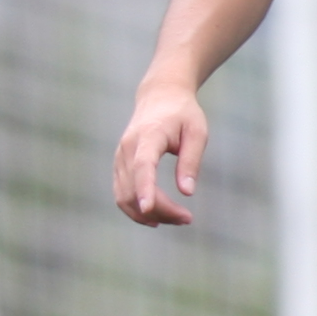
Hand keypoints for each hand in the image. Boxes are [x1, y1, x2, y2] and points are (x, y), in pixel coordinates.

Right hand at [114, 81, 208, 226]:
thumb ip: (191, 162)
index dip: (144, 188)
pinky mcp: (119, 165)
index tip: (148, 209)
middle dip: (159, 210)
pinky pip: (121, 193)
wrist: (159, 96)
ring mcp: (119, 157)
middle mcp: (127, 148)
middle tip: (187, 219)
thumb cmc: (183, 114)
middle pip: (134, 188)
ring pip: (124, 196)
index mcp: (148, 136)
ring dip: (148, 214)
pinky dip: (136, 209)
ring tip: (177, 219)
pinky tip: (156, 215)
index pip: (143, 166)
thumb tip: (187, 193)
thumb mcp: (197, 133)